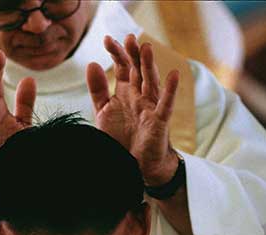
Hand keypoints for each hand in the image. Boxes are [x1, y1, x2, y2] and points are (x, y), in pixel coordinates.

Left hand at [86, 34, 178, 185]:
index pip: (122, 68)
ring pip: (151, 82)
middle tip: (129, 37)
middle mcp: (139, 97)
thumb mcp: (104, 112)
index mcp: (125, 93)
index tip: (107, 40)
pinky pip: (166, 104)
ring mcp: (150, 108)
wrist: (133, 166)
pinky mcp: (159, 122)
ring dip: (149, 65)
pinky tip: (174, 75)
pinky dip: (170, 90)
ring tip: (145, 48)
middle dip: (133, 54)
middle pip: (137, 71)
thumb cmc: (120, 139)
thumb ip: (97, 90)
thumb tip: (92, 63)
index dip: (116, 54)